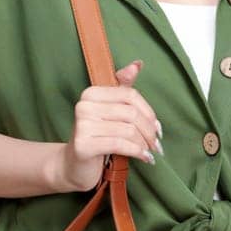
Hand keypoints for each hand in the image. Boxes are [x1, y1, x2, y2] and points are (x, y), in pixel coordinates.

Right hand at [55, 59, 163, 191]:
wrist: (73, 166)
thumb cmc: (97, 138)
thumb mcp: (111, 112)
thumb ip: (123, 88)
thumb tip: (138, 64)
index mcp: (91, 93)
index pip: (130, 95)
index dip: (148, 112)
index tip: (157, 128)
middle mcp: (84, 105)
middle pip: (131, 113)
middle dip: (149, 131)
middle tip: (156, 144)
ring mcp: (82, 125)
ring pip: (128, 130)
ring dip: (144, 144)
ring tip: (149, 152)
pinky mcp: (83, 145)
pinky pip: (120, 144)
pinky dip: (137, 152)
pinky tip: (145, 158)